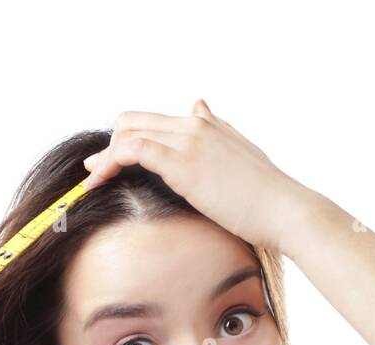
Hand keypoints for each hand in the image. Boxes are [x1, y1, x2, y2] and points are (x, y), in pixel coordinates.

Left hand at [82, 99, 316, 251]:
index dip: (126, 138)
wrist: (285, 210)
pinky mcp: (182, 162)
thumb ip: (217, 132)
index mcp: (206, 124)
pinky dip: (109, 163)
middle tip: (95, 172)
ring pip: (127, 133)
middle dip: (110, 145)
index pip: (153, 120)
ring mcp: (189, 140)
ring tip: (90, 182)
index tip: (110, 163)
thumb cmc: (266, 197)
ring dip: (103, 158)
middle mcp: (195, 124)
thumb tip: (198, 104)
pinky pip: (132, 151)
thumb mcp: (240, 155)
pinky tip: (97, 182)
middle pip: (133, 121)